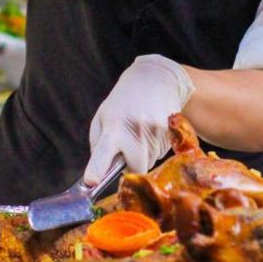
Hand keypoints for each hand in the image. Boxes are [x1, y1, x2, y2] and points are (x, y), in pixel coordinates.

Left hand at [84, 55, 194, 184]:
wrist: (155, 80)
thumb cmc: (122, 104)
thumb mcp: (102, 119)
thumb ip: (99, 147)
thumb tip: (101, 176)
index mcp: (113, 126)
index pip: (104, 151)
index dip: (97, 168)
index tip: (91, 181)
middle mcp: (135, 129)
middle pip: (137, 168)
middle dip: (132, 166)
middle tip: (127, 151)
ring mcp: (156, 129)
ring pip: (151, 161)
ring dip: (144, 155)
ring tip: (141, 132)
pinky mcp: (171, 130)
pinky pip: (162, 153)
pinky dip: (155, 148)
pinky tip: (152, 130)